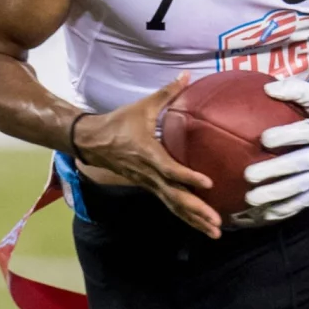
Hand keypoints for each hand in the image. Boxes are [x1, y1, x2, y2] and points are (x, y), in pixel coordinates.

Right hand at [75, 75, 221, 238]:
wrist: (92, 141)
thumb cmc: (118, 123)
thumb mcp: (143, 107)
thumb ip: (167, 93)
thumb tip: (187, 75)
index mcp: (149, 155)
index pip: (171, 170)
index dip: (189, 177)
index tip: (208, 184)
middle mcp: (150, 174)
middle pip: (175, 197)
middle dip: (196, 211)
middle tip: (216, 223)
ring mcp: (149, 183)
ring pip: (173, 206)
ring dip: (194, 220)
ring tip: (214, 233)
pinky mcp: (149, 187)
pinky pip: (169, 204)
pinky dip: (185, 216)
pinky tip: (200, 225)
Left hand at [239, 80, 308, 224]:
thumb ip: (295, 90)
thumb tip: (267, 89)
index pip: (307, 132)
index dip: (286, 136)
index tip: (264, 139)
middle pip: (301, 163)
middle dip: (275, 171)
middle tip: (249, 175)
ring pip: (302, 186)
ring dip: (277, 194)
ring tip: (252, 199)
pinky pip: (307, 200)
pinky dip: (288, 208)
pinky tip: (268, 214)